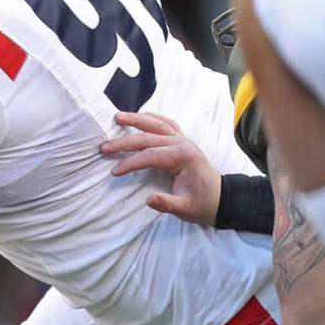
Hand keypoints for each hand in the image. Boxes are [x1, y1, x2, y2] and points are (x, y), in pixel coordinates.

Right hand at [101, 111, 219, 224]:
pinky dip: (152, 118)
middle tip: (104, 147)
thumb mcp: (185, 209)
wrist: (220, 198)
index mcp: (183, 157)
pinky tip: (141, 116)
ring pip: (157, 124)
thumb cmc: (201, 203)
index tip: (114, 173)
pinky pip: (166, 123)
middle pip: (148, 137)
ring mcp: (183, 139)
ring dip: (136, 120)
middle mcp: (183, 143)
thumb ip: (167, 203)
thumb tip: (149, 199)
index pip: (150, 156)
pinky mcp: (182, 140)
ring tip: (116, 117)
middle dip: (124, 142)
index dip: (130, 163)